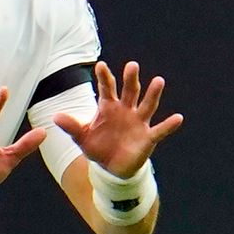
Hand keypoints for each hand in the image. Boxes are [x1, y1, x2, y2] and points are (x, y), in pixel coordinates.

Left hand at [53, 60, 184, 178]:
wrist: (111, 168)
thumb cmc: (98, 147)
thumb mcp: (82, 137)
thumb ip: (72, 126)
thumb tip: (55, 117)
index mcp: (109, 106)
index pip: (107, 88)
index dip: (104, 77)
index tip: (101, 65)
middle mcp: (126, 110)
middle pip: (130, 91)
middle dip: (131, 79)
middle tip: (132, 65)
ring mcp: (138, 122)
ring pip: (147, 105)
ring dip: (153, 94)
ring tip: (159, 81)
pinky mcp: (148, 137)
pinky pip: (160, 130)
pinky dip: (169, 125)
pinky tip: (178, 118)